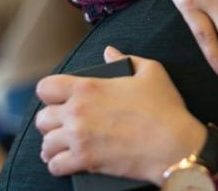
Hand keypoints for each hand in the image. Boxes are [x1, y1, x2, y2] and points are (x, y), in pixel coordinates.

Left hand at [35, 46, 206, 184]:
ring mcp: (79, 138)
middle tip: (64, 126)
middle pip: (42, 118)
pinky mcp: (85, 161)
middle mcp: (77, 112)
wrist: (174, 145)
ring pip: (46, 143)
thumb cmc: (166, 109)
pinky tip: (66, 163)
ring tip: (63, 146)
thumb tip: (109, 51)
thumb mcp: (152, 72)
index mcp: (88, 87)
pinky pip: (55, 166)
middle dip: (52, 122)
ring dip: (54, 145)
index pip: (45, 87)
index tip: (60, 99)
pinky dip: (58, 165)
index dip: (51, 93)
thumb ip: (126, 58)